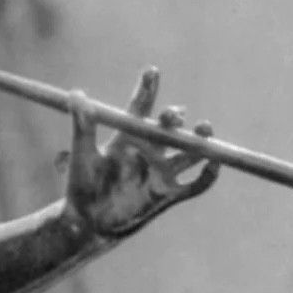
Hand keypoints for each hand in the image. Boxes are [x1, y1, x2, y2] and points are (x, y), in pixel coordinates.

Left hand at [63, 68, 221, 237]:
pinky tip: (215, 164)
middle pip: (168, 129)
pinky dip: (208, 176)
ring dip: (199, 140)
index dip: (148, 89)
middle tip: (173, 114)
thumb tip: (77, 94)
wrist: (88, 221)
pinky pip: (195, 186)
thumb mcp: (82, 154)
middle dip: (173, 118)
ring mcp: (161, 173)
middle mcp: (148, 151)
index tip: (152, 71)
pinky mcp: (169, 195)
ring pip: (188, 152)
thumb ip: (83, 125)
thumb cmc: (82, 186)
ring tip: (204, 127)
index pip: (141, 108)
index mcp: (127, 138)